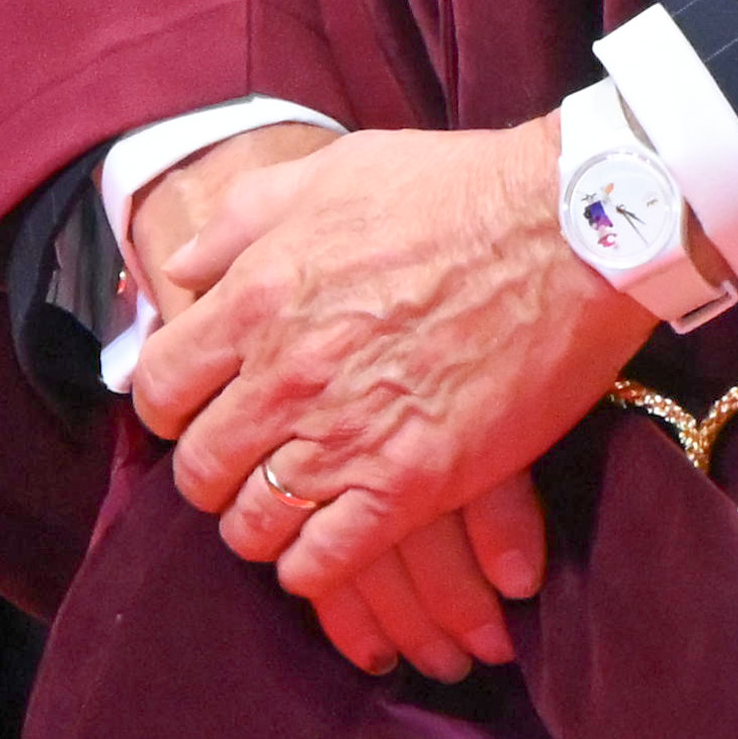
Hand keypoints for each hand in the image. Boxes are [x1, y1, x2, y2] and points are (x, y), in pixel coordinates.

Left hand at [124, 121, 631, 686]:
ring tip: (295, 510)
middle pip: (199, 468)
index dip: (176, 409)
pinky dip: (314, 566)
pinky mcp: (411, 483)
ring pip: (250, 525)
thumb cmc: (462, 189)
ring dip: (263, 524)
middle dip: (217, 472)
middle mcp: (284, 377)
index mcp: (255, 301)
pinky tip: (333, 545)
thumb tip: (185, 267)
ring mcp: (345, 436)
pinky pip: (323, 561)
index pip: (157, 391)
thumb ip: (243, 219)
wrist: (580, 226)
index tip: (209, 409)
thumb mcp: (333, 172)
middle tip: (255, 463)